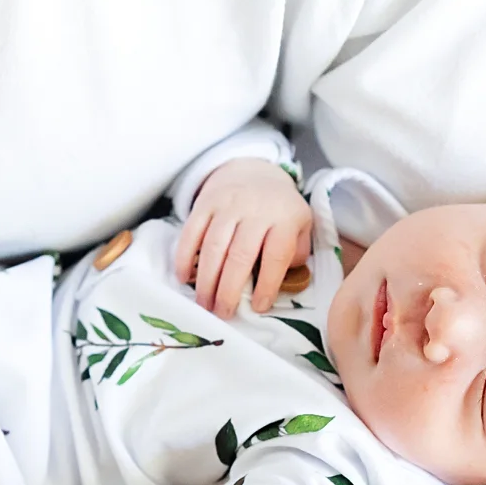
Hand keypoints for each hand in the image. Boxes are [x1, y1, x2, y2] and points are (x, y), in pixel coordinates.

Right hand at [175, 158, 312, 316]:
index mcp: (284, 218)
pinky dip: (185, 257)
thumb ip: (297, 252)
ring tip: (204, 304)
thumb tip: (284, 283)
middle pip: (240, 255)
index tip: (258, 307)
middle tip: (223, 313)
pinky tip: (184, 278)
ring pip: (213, 246)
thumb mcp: (301, 225)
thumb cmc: (278, 209)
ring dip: (206, 280)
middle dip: (229, 289)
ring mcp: (227, 205)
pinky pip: (191, 232)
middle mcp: (255, 210)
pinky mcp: (204, 203)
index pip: (276, 255)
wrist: (253, 171)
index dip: (267, 284)